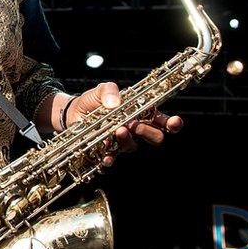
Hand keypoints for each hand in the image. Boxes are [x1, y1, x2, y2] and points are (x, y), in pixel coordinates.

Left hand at [66, 82, 182, 165]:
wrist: (73, 113)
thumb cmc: (93, 101)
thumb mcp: (101, 90)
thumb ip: (110, 91)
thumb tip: (116, 103)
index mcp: (140, 113)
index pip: (163, 121)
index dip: (172, 123)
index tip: (174, 122)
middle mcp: (134, 129)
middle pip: (155, 137)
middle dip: (149, 132)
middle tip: (135, 125)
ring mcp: (122, 141)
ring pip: (133, 146)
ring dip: (127, 140)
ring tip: (118, 131)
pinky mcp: (107, 150)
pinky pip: (113, 158)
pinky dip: (110, 158)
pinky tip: (107, 156)